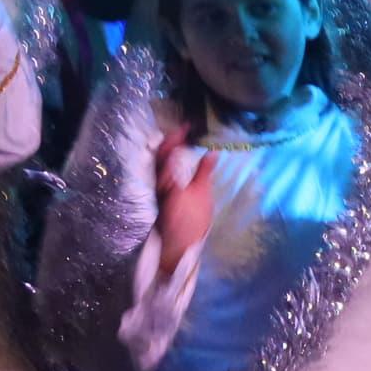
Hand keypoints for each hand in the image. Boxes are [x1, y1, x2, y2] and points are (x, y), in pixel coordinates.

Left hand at [151, 128, 218, 278]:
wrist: (179, 244)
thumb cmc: (191, 219)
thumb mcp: (202, 193)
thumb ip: (204, 171)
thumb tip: (212, 152)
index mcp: (167, 178)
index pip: (168, 151)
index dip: (176, 137)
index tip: (187, 127)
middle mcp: (159, 181)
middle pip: (160, 155)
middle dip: (170, 140)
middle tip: (184, 131)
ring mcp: (159, 189)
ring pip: (159, 163)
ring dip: (169, 150)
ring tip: (182, 141)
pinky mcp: (162, 195)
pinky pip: (163, 171)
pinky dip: (170, 161)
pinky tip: (179, 161)